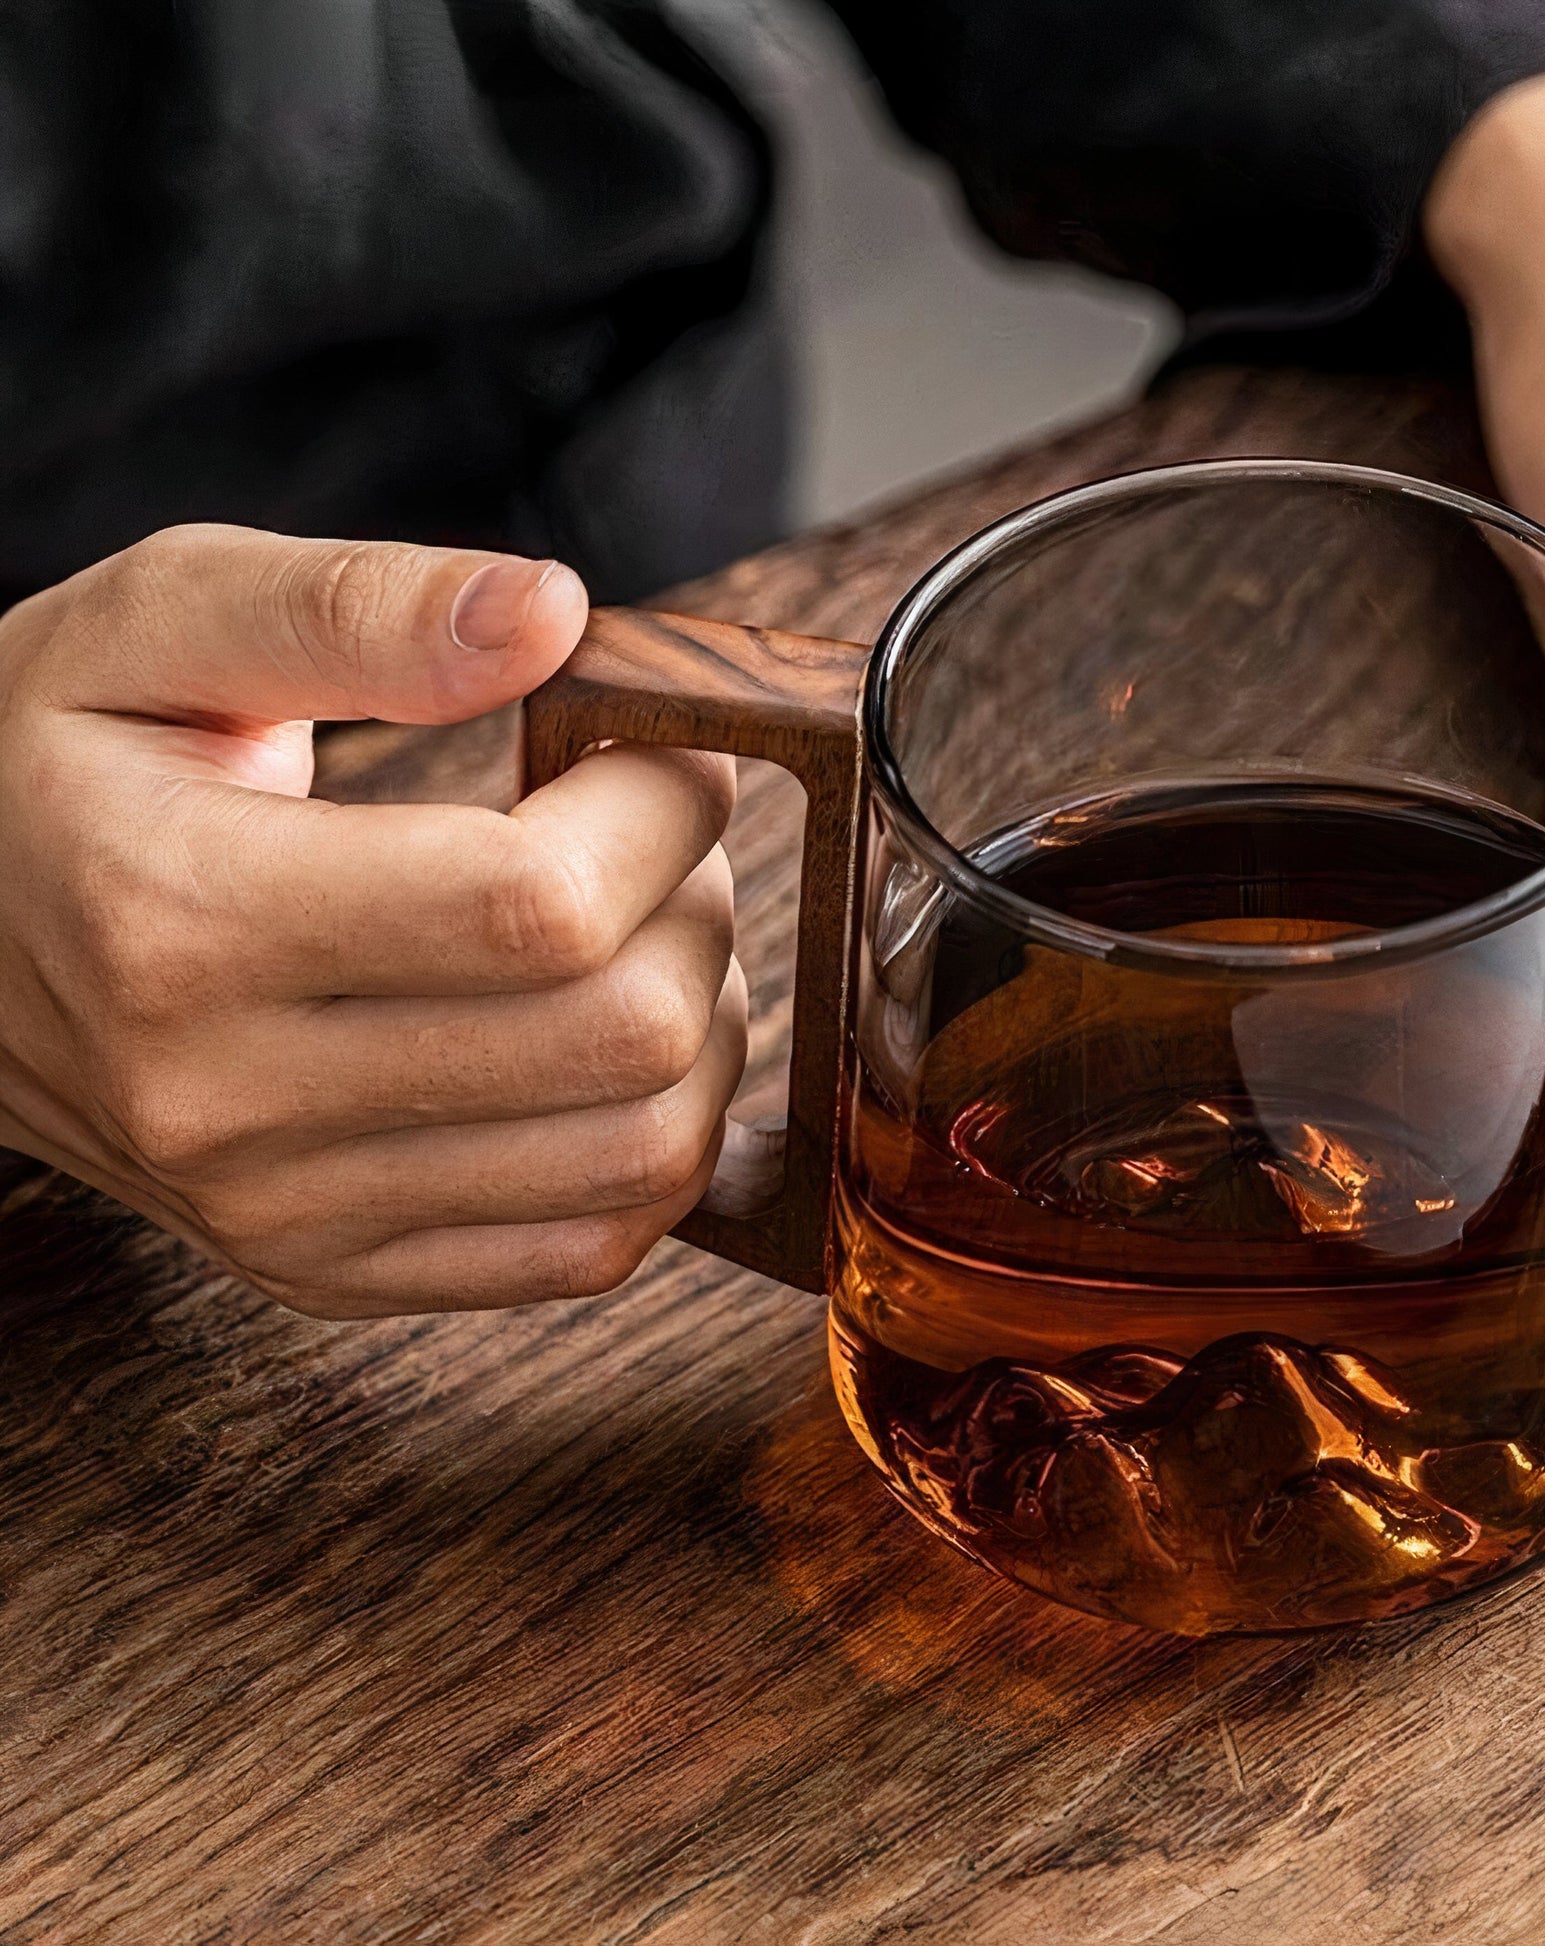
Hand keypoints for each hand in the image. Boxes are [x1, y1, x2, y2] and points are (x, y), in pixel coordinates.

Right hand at [0, 526, 745, 1315]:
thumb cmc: (50, 766)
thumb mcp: (157, 628)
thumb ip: (356, 608)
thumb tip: (556, 615)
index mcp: (183, 920)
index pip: (540, 902)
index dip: (662, 810)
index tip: (665, 752)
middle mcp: (232, 1103)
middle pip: (618, 1034)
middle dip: (697, 907)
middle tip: (657, 840)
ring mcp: (287, 1216)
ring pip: (638, 1157)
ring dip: (700, 1030)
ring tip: (640, 937)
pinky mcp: (334, 1275)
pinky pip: (588, 1250)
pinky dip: (654, 1147)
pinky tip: (610, 1053)